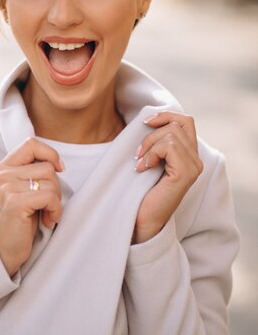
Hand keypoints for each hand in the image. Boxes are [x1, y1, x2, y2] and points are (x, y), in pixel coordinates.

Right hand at [0, 138, 63, 275]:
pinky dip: (55, 211)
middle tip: (47, 206)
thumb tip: (58, 163)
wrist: (1, 251)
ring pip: (51, 181)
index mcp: (3, 168)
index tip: (59, 169)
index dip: (50, 154)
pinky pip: (50, 196)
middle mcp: (2, 174)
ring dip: (56, 201)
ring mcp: (7, 187)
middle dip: (55, 187)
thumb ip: (32, 173)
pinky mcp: (15, 202)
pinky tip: (47, 221)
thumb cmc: (18, 221)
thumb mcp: (21, 190)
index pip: (31, 144)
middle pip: (47, 166)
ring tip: (46, 214)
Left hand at [133, 112, 202, 242]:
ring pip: (172, 134)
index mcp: (189, 154)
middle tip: (138, 153)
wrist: (142, 219)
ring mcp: (193, 167)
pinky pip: (169, 148)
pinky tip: (142, 168)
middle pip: (177, 125)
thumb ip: (157, 142)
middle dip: (152, 133)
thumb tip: (148, 119)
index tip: (145, 122)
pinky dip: (151, 154)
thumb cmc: (142, 191)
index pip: (186, 120)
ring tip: (140, 162)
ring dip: (149, 145)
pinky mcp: (185, 174)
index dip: (166, 115)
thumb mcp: (151, 159)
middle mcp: (196, 160)